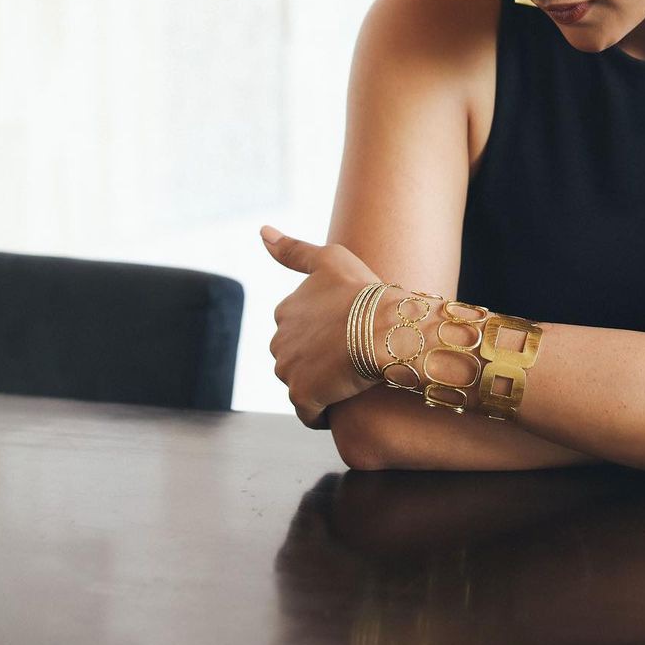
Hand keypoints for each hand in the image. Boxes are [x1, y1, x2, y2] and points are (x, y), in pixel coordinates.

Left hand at [261, 226, 385, 428]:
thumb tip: (261, 231)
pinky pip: (309, 413)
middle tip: (349, 356)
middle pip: (295, 357)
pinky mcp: (302, 397)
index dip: (321, 331)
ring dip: (320, 384)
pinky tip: (344, 403)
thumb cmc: (362, 291)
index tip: (343, 331)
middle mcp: (278, 341)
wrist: (383, 328)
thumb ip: (292, 249)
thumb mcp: (330, 258)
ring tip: (348, 379)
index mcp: (284, 311)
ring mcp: (288, 371)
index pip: (296, 328)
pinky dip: (323, 412)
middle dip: (315, 359)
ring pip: (300, 384)